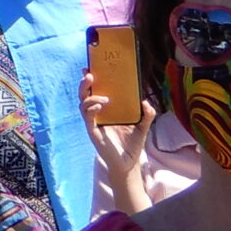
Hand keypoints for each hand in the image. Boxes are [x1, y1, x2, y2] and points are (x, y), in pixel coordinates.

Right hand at [84, 74, 155, 199]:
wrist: (128, 163)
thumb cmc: (132, 145)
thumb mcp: (143, 127)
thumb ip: (147, 114)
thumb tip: (145, 101)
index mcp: (107, 110)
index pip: (96, 91)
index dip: (92, 80)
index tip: (91, 67)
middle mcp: (97, 114)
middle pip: (85, 94)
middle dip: (85, 83)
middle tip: (89, 74)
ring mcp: (93, 122)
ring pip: (83, 103)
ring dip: (90, 97)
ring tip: (103, 98)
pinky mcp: (92, 130)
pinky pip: (87, 117)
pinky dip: (91, 109)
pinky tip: (100, 106)